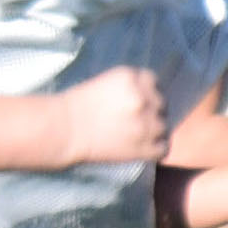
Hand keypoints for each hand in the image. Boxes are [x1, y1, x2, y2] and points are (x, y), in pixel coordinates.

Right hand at [50, 62, 167, 167]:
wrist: (63, 131)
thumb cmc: (77, 106)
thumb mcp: (106, 83)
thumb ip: (130, 87)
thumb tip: (149, 98)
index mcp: (132, 78)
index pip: (155, 83)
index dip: (147, 93)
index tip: (137, 103)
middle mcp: (143, 98)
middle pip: (162, 105)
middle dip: (150, 112)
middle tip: (134, 122)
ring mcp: (147, 124)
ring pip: (164, 127)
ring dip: (153, 132)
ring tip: (136, 136)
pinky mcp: (145, 147)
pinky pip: (163, 149)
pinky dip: (154, 150)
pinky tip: (141, 149)